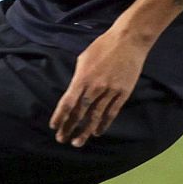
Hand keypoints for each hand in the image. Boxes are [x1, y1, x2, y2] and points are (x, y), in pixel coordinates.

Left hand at [49, 26, 149, 147]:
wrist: (128, 40)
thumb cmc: (103, 46)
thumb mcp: (84, 58)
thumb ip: (78, 77)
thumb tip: (73, 92)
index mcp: (82, 78)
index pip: (67, 102)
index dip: (60, 117)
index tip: (54, 127)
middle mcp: (95, 87)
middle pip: (79, 113)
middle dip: (69, 127)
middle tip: (62, 139)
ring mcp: (110, 91)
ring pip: (95, 117)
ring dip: (85, 131)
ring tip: (77, 143)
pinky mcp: (123, 93)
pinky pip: (112, 113)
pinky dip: (104, 124)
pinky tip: (97, 132)